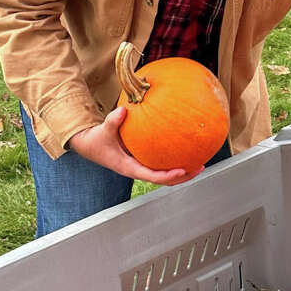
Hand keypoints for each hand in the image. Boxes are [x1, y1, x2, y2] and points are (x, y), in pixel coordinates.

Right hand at [67, 107, 203, 184]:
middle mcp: (138, 170)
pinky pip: (161, 164)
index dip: (168, 176)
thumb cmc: (97, 140)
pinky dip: (174, 161)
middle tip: (200, 167)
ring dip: (183, 171)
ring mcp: (141, 167)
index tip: (182, 170)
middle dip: (184, 176)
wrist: (90, 145)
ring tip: (200, 163)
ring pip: (165, 175)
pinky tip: (185, 150)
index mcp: (130, 168)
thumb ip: (113, 121)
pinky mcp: (143, 161)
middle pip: (165, 180)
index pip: (153, 177)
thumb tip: (123, 110)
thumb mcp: (103, 130)